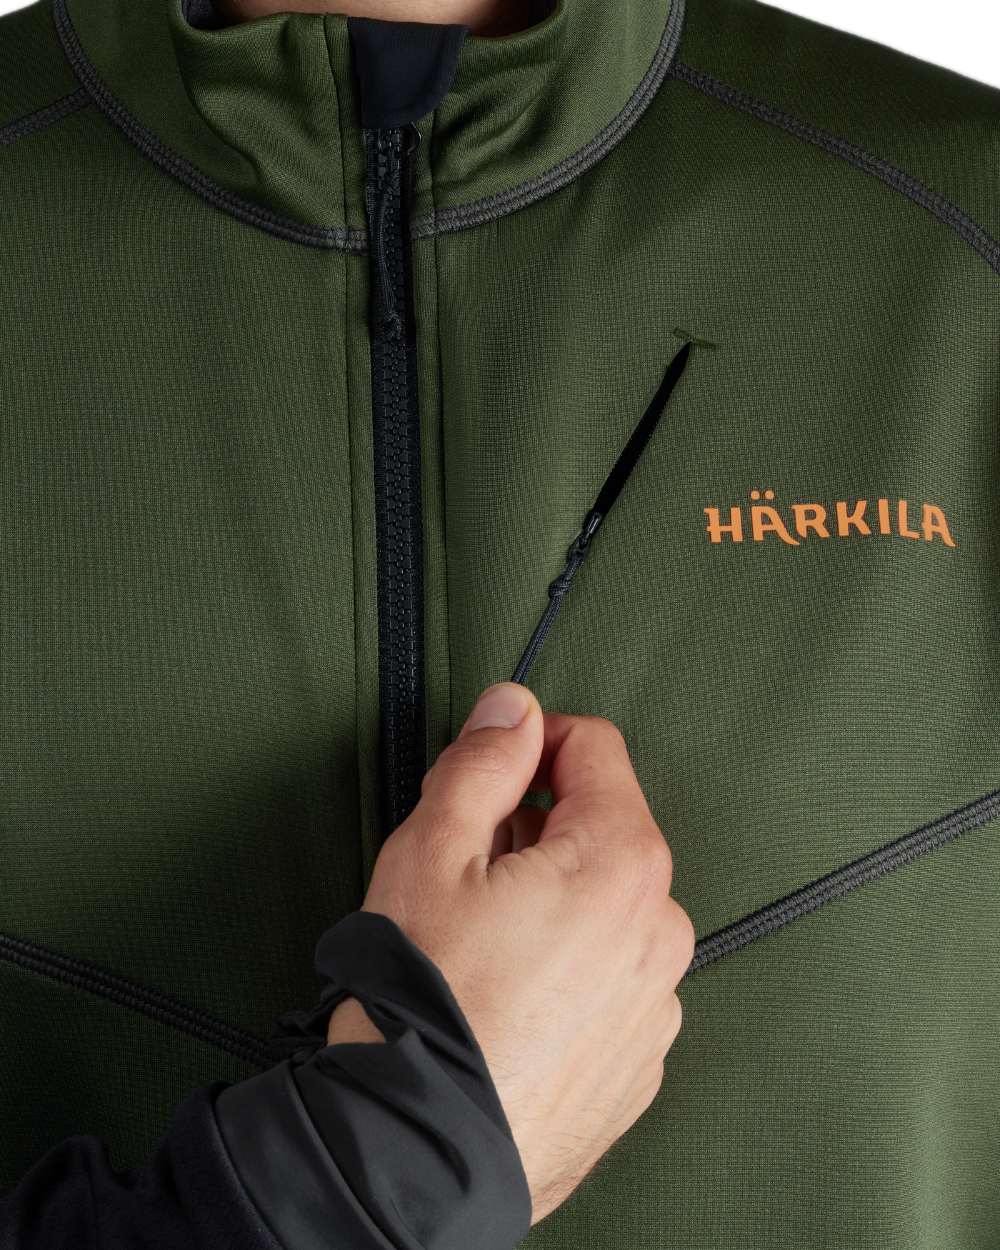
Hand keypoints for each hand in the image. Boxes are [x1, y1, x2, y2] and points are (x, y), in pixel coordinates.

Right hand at [326, 682, 695, 1225]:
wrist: (421, 1154)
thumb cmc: (425, 1001)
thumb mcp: (432, 849)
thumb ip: (482, 762)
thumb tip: (514, 708)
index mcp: (621, 861)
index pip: (595, 748)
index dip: (533, 743)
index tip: (490, 770)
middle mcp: (661, 928)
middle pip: (600, 830)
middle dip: (536, 829)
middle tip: (466, 870)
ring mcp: (656, 1001)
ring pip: (605, 907)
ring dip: (553, 901)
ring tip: (481, 946)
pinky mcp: (639, 1059)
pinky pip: (611, 979)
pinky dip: (568, 969)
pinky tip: (509, 1000)